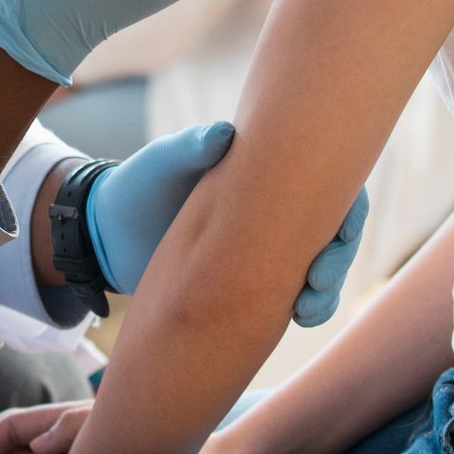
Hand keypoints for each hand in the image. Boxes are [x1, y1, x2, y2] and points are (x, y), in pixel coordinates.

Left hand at [89, 122, 371, 325]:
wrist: (106, 237)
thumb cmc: (138, 185)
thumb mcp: (160, 161)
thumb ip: (190, 147)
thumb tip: (227, 135)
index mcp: (263, 172)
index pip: (326, 181)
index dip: (346, 206)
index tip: (340, 233)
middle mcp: (273, 208)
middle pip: (333, 228)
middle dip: (338, 255)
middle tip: (317, 282)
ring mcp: (264, 246)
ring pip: (318, 264)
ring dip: (325, 288)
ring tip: (305, 311)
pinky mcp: (249, 280)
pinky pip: (290, 293)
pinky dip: (305, 306)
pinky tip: (298, 318)